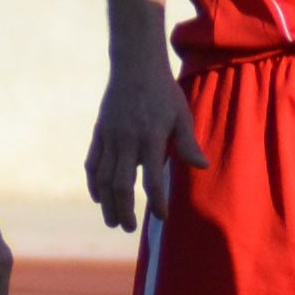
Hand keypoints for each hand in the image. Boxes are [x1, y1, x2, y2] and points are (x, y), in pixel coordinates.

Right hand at [83, 63, 203, 230]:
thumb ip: (188, 143)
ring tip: (113, 222)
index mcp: (151, 138)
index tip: (162, 216)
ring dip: (107, 204)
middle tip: (130, 228)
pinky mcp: (99, 132)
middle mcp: (128, 140)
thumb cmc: (164, 92)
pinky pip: (92, 163)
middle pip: (121, 185)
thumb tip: (203, 167)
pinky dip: (93, 183)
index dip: (157, 202)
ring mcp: (110, 137)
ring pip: (104, 179)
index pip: (152, 180)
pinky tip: (98, 198)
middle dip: (124, 211)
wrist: (135, 66)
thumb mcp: (182, 115)